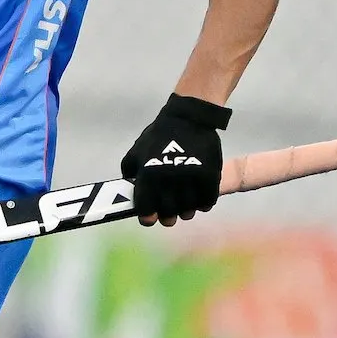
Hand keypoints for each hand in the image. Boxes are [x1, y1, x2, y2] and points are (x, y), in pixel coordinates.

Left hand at [121, 93, 231, 225]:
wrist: (188, 118)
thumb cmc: (159, 135)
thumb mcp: (137, 150)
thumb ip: (130, 170)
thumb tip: (126, 189)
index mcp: (149, 173)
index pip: (146, 205)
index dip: (147, 216)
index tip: (149, 219)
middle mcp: (168, 178)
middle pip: (168, 210)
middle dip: (167, 217)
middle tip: (168, 218)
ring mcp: (190, 178)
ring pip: (189, 208)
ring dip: (186, 212)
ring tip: (185, 211)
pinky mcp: (209, 176)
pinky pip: (207, 200)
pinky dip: (204, 205)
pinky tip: (200, 203)